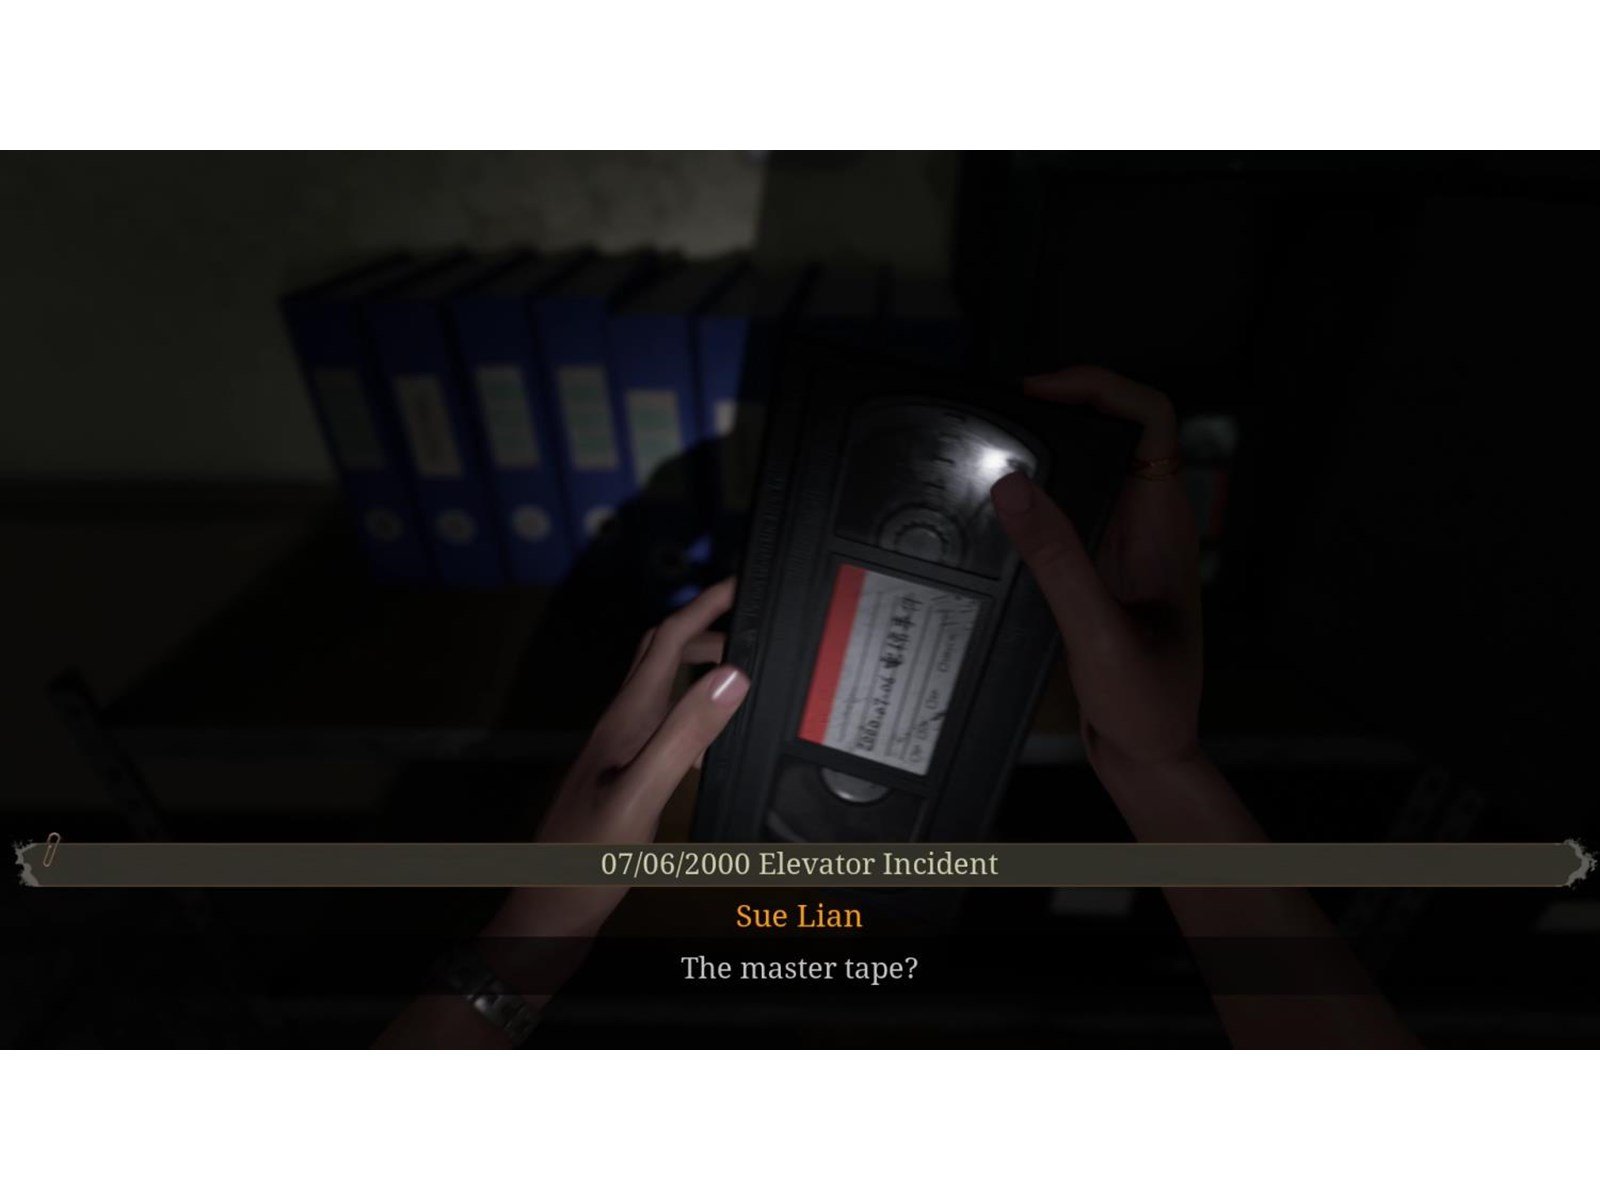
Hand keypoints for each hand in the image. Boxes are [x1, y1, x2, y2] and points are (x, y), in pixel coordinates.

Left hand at [487, 578, 749, 939]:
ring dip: (700, 671)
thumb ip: (685, 735)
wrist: (547, 914)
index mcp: (626, 720)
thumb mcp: (642, 794)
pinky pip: (665, 731)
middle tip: (750, 624)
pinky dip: (696, 718)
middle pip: (660, 656)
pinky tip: (716, 741)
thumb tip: (731, 675)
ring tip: (745, 673)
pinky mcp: (625, 780)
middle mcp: (621, 727)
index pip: (666, 642)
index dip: (703, 607)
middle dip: (703, 629)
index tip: (742, 584)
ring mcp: (621, 753)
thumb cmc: (587, 861)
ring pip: (663, 692)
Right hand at [990, 367, 1202, 777]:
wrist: (1152, 755)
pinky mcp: (1101, 568)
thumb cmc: (1148, 702)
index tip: (1037, 393)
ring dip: (1048, 448)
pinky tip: (999, 508)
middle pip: (1116, 429)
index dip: (1099, 387)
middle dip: (1062, 406)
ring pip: (1092, 467)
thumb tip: (1013, 487)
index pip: (1150, 417)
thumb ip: (1057, 558)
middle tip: (999, 412)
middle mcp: (1148, 523)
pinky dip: (1039, 494)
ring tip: (991, 444)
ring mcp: (1125, 543)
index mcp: (1163, 524)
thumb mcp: (1096, 630)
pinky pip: (1072, 509)